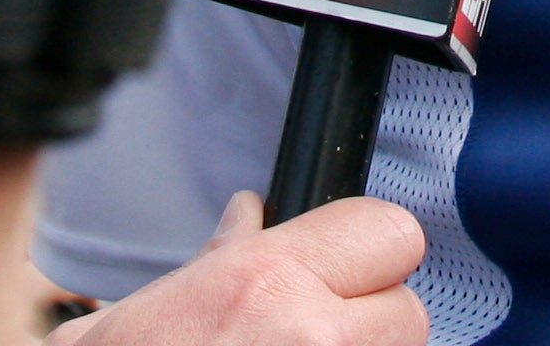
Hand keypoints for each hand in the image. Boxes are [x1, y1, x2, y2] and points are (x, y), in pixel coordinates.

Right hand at [52, 193, 428, 345]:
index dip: (369, 248)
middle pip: (408, 310)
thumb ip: (214, 260)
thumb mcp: (140, 316)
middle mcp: (308, 336)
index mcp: (263, 282)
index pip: (387, 230)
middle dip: (371, 320)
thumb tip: (248, 216)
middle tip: (317, 330)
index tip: (347, 266)